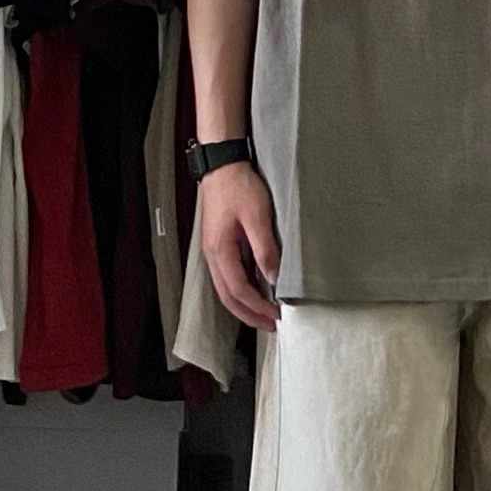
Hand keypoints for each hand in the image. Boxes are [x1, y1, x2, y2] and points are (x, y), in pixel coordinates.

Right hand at [199, 160, 280, 331]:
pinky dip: (241, 291)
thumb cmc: (238, 187)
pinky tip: (256, 292)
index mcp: (220, 251)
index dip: (259, 307)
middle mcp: (212, 256)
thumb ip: (265, 249)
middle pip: (228, 298)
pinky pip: (227, 277)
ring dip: (245, 306)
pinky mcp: (219, 246)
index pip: (239, 290)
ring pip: (226, 290)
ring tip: (264, 315)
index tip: (277, 316)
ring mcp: (213, 252)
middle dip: (250, 315)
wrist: (222, 165)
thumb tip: (273, 277)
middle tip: (271, 326)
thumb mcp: (257, 217)